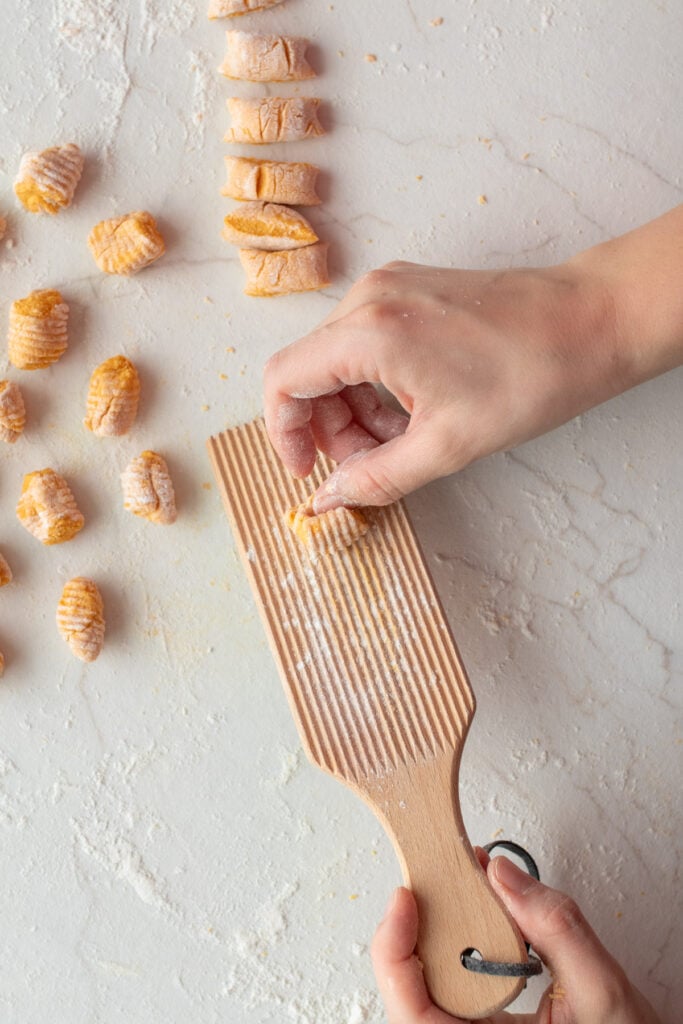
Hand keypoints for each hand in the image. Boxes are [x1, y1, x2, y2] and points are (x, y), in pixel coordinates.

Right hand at [263, 259, 619, 511]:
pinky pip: (366, 343)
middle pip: (310, 372)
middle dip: (330, 429)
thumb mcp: (448, 444)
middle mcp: (370, 297)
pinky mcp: (410, 290)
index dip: (285, 434)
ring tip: (402, 442)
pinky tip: (413, 412)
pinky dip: (376, 385)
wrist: (590, 321)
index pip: (283, 380)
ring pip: (337, 360)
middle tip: (371, 464)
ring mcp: (390, 288)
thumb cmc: (533, 373)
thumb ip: (376, 477)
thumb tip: (329, 499)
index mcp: (370, 330)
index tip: (308, 470)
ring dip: (355, 411)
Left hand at [371, 854, 660, 1023]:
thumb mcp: (600, 993)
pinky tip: (484, 913)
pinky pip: (458, 983)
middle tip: (441, 874)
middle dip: (422, 925)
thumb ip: (555, 930)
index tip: (405, 897)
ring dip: (445, 930)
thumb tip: (503, 874)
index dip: (393, 951)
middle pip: (415, 988)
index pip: (411, 1013)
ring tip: (468, 887)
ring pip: (434, 982)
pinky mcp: (489, 1022)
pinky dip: (467, 941)